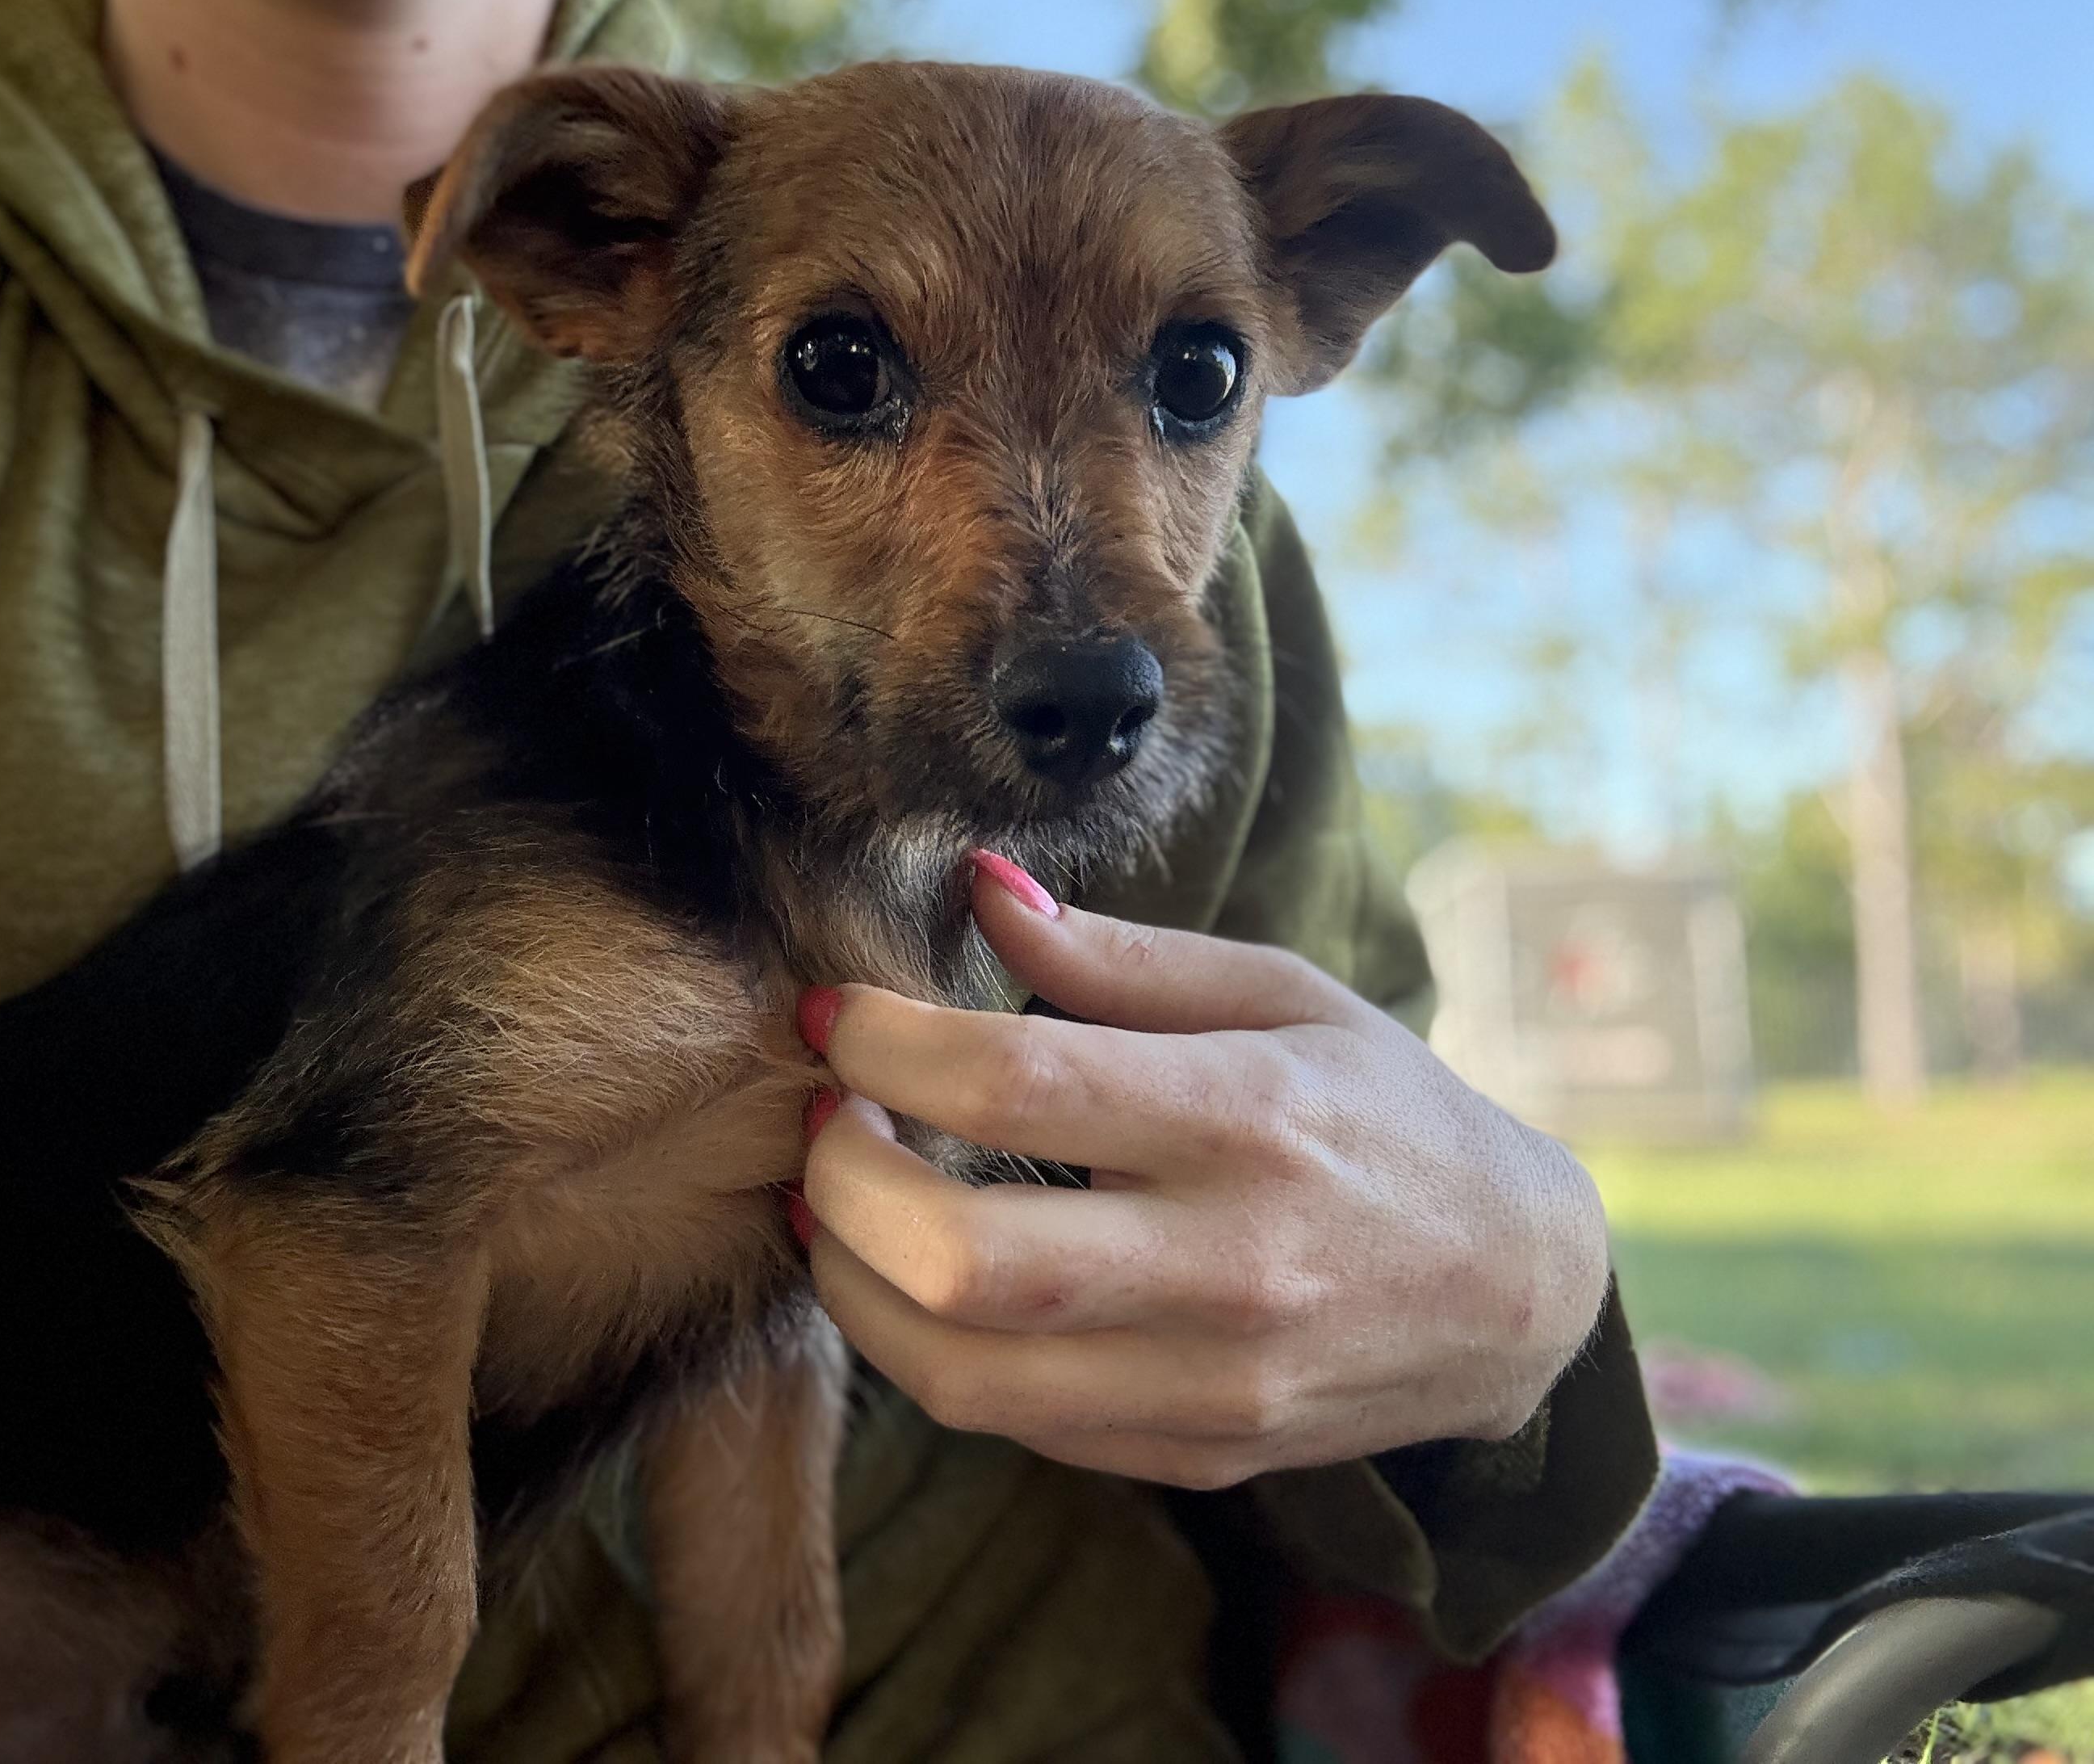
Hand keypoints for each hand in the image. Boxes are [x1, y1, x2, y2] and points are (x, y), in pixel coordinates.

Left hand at [792, 852, 1610, 1489]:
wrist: (1516, 1295)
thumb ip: (1119, 955)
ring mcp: (1211, 1383)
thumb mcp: (1281, 996)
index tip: (836, 1011)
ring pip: (959, 1373)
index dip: (888, 1043)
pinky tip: (912, 1276)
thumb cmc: (1388, 1115)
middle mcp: (1229, 1266)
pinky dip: (928, 1347)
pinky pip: (1009, 1421)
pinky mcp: (1194, 1455)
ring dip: (853, 1283)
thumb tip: (979, 888)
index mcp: (1248, 1119)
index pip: (1016, 1085)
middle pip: (964, 1261)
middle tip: (826, 1116)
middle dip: (843, 1181)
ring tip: (838, 1200)